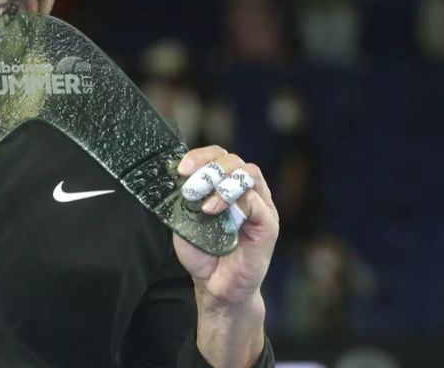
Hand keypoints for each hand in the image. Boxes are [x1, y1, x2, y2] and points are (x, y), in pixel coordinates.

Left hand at [173, 145, 278, 306]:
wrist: (215, 287)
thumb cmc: (203, 254)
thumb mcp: (186, 221)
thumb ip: (185, 199)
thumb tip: (175, 178)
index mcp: (227, 187)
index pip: (219, 156)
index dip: (200, 156)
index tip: (181, 169)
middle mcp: (246, 192)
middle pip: (234, 160)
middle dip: (209, 168)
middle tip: (191, 188)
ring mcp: (260, 207)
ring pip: (250, 173)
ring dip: (223, 183)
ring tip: (206, 205)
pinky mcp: (268, 226)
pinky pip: (258, 202)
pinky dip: (237, 201)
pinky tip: (216, 213)